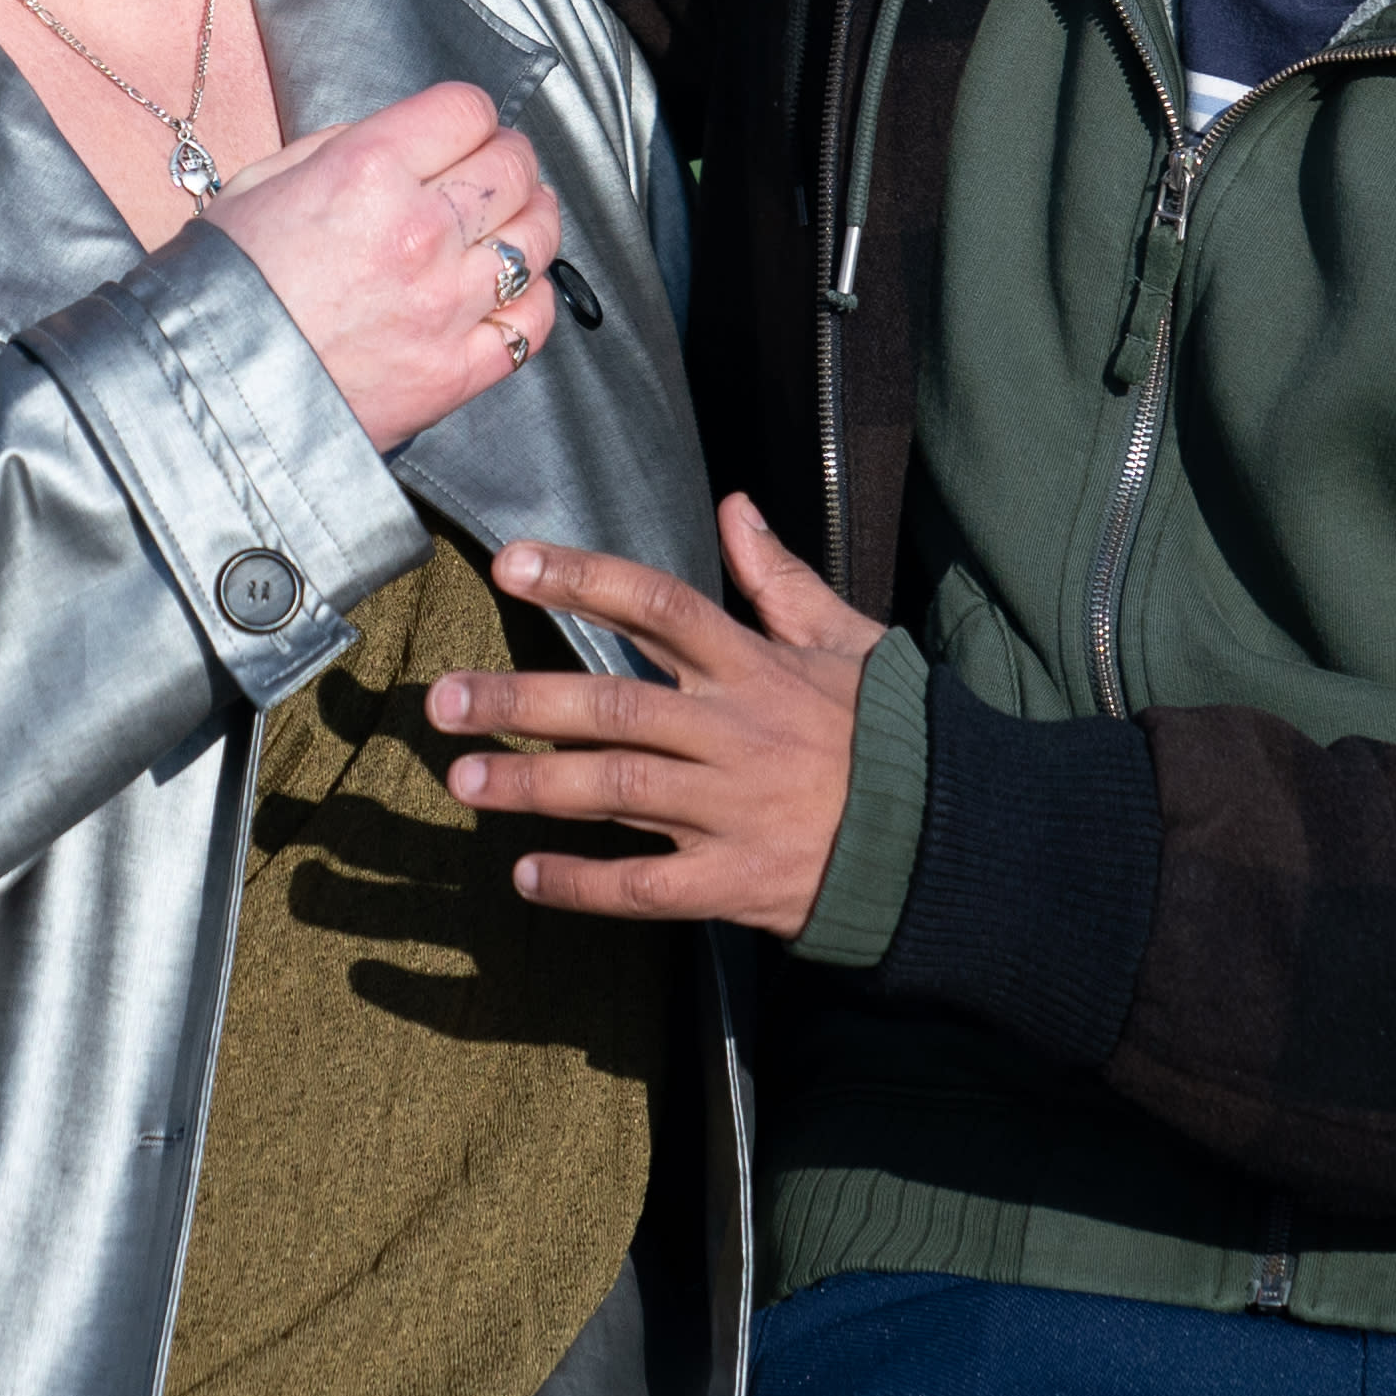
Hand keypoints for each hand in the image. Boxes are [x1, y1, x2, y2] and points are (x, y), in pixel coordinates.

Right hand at [204, 81, 565, 451]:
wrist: (205, 388)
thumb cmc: (222, 286)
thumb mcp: (263, 182)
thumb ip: (344, 147)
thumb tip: (405, 141)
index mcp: (368, 172)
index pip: (467, 110)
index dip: (468, 114)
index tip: (462, 127)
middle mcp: (419, 233)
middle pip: (514, 168)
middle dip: (509, 158)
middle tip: (496, 167)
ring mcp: (445, 307)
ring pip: (538, 239)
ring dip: (531, 221)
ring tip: (512, 222)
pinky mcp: (455, 373)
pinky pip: (532, 322)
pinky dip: (532, 300)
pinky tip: (509, 290)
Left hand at [435, 497, 885, 931]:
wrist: (953, 840)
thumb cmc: (894, 734)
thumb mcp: (848, 642)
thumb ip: (781, 578)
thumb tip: (733, 507)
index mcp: (756, 667)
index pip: (658, 604)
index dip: (583, 578)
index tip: (511, 564)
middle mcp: (736, 732)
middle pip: (613, 705)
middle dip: (521, 700)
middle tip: (442, 700)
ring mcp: (735, 810)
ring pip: (617, 792)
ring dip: (534, 786)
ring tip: (463, 778)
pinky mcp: (740, 882)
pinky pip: (649, 888)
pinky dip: (585, 885)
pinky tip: (527, 878)